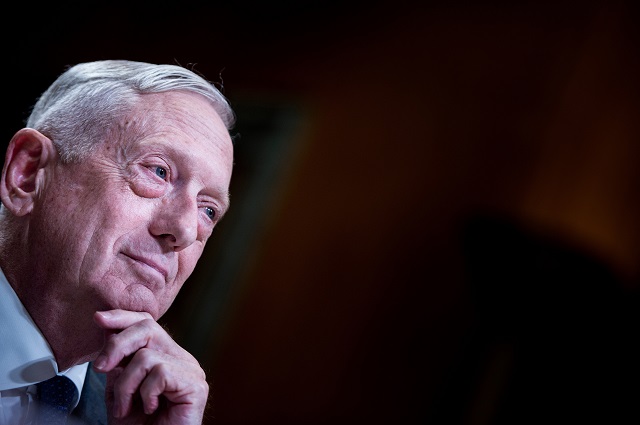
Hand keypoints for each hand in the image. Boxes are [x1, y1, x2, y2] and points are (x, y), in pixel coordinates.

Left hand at [93, 310, 208, 423]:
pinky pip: (160, 373)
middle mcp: (181, 358)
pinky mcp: (196, 385)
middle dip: (117, 345)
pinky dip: (145, 393)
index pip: (147, 323)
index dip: (123, 317)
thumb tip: (106, 330)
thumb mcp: (120, 389)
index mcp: (166, 356)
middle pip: (147, 328)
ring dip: (126, 385)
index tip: (98, 319)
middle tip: (101, 368)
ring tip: (127, 407)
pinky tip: (150, 408)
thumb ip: (118, 362)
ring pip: (147, 355)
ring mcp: (191, 370)